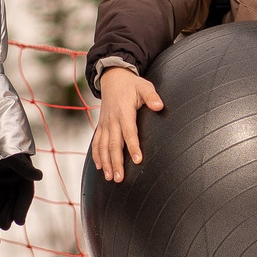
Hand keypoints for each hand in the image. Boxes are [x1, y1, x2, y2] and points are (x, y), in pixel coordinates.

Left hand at [0, 152, 41, 229]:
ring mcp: (0, 184)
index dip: (22, 208)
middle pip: (12, 201)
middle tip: (3, 226)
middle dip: (8, 215)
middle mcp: (13, 181)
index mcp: (23, 175)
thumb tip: (39, 176)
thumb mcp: (11, 155)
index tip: (19, 221)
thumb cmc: (0, 144)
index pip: (25, 194)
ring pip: (1, 202)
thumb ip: (23, 166)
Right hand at [89, 66, 164, 182]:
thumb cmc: (131, 84)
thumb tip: (159, 106)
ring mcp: (105, 124)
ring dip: (106, 163)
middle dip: (116, 162)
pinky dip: (97, 155)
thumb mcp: (144, 86)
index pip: (129, 132)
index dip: (133, 146)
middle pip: (114, 144)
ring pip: (103, 146)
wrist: (112, 78)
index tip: (137, 160)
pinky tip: (100, 168)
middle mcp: (112, 120)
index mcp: (124, 111)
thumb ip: (152, 96)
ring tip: (110, 177)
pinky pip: (97, 142)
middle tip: (119, 178)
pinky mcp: (101, 126)